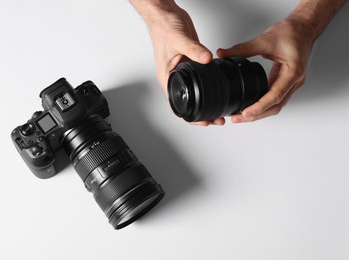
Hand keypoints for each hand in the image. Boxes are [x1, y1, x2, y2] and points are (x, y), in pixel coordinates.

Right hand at [136, 1, 224, 125]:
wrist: (165, 13)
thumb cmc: (162, 26)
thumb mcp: (179, 39)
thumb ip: (194, 50)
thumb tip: (207, 59)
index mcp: (167, 77)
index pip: (176, 105)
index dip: (190, 117)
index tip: (203, 121)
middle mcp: (175, 76)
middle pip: (188, 101)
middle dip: (203, 113)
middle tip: (217, 119)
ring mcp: (183, 70)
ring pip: (196, 91)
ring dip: (208, 100)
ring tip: (221, 108)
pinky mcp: (191, 61)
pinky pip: (201, 77)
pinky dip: (210, 84)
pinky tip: (219, 86)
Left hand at [218, 15, 316, 122]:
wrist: (304, 28)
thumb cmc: (292, 32)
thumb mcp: (265, 40)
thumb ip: (242, 49)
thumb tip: (224, 54)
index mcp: (293, 72)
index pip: (275, 96)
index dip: (259, 107)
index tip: (246, 112)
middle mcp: (295, 81)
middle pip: (275, 107)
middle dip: (256, 115)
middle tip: (237, 118)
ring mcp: (292, 83)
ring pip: (276, 106)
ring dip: (259, 113)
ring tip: (241, 116)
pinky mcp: (286, 83)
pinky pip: (275, 98)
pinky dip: (263, 105)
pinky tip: (251, 106)